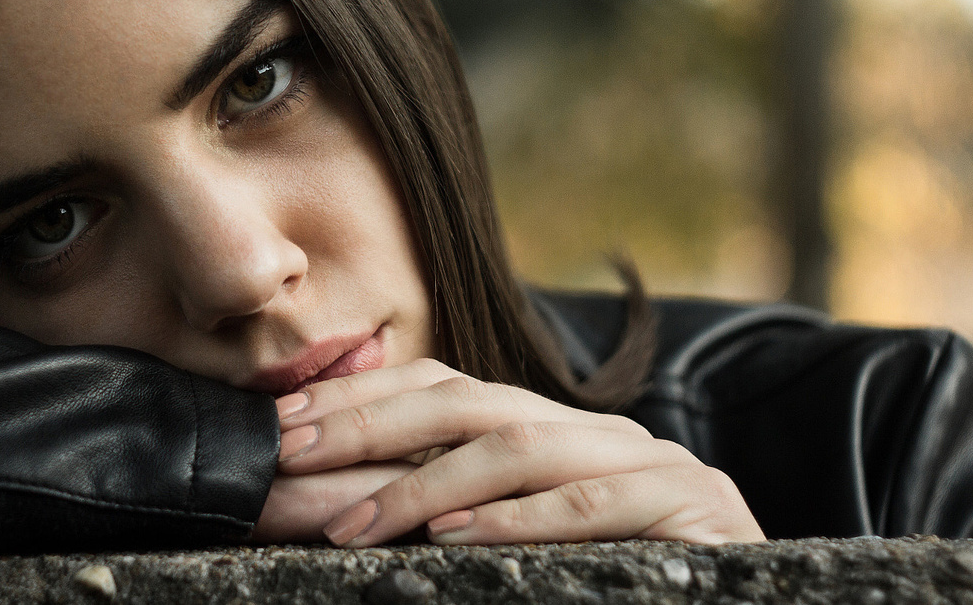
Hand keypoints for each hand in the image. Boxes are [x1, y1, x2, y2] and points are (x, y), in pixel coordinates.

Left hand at [273, 358, 764, 546]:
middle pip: (467, 402)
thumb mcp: (525, 542)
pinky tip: (453, 539)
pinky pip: (588, 506)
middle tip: (291, 456)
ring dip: (424, 485)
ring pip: (520, 447)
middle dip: (368, 423)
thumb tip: (339, 506)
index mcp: (554, 433)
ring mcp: (648, 464)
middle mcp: (596, 433)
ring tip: (353, 525)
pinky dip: (514, 521)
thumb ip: (453, 512)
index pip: (443, 389)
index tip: (281, 428)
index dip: (358, 401)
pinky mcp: (691, 509)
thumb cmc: (624, 582)